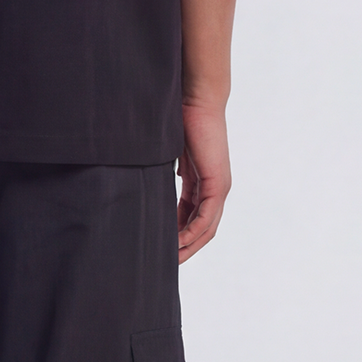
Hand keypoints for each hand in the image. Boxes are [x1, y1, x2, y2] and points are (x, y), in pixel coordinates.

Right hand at [177, 100, 230, 262]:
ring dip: (188, 246)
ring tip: (169, 259)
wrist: (197, 99)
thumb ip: (163, 173)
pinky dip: (192, 233)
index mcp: (204, 182)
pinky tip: (177, 243)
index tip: (161, 247)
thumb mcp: (168, 155)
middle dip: (184, 248)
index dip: (178, 235)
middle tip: (165, 263)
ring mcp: (219, 187)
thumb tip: (143, 184)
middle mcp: (216, 188)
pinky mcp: (217, 183)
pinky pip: (206, 217)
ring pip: (206, 228)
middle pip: (203, 229)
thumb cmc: (181, 119)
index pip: (193, 217)